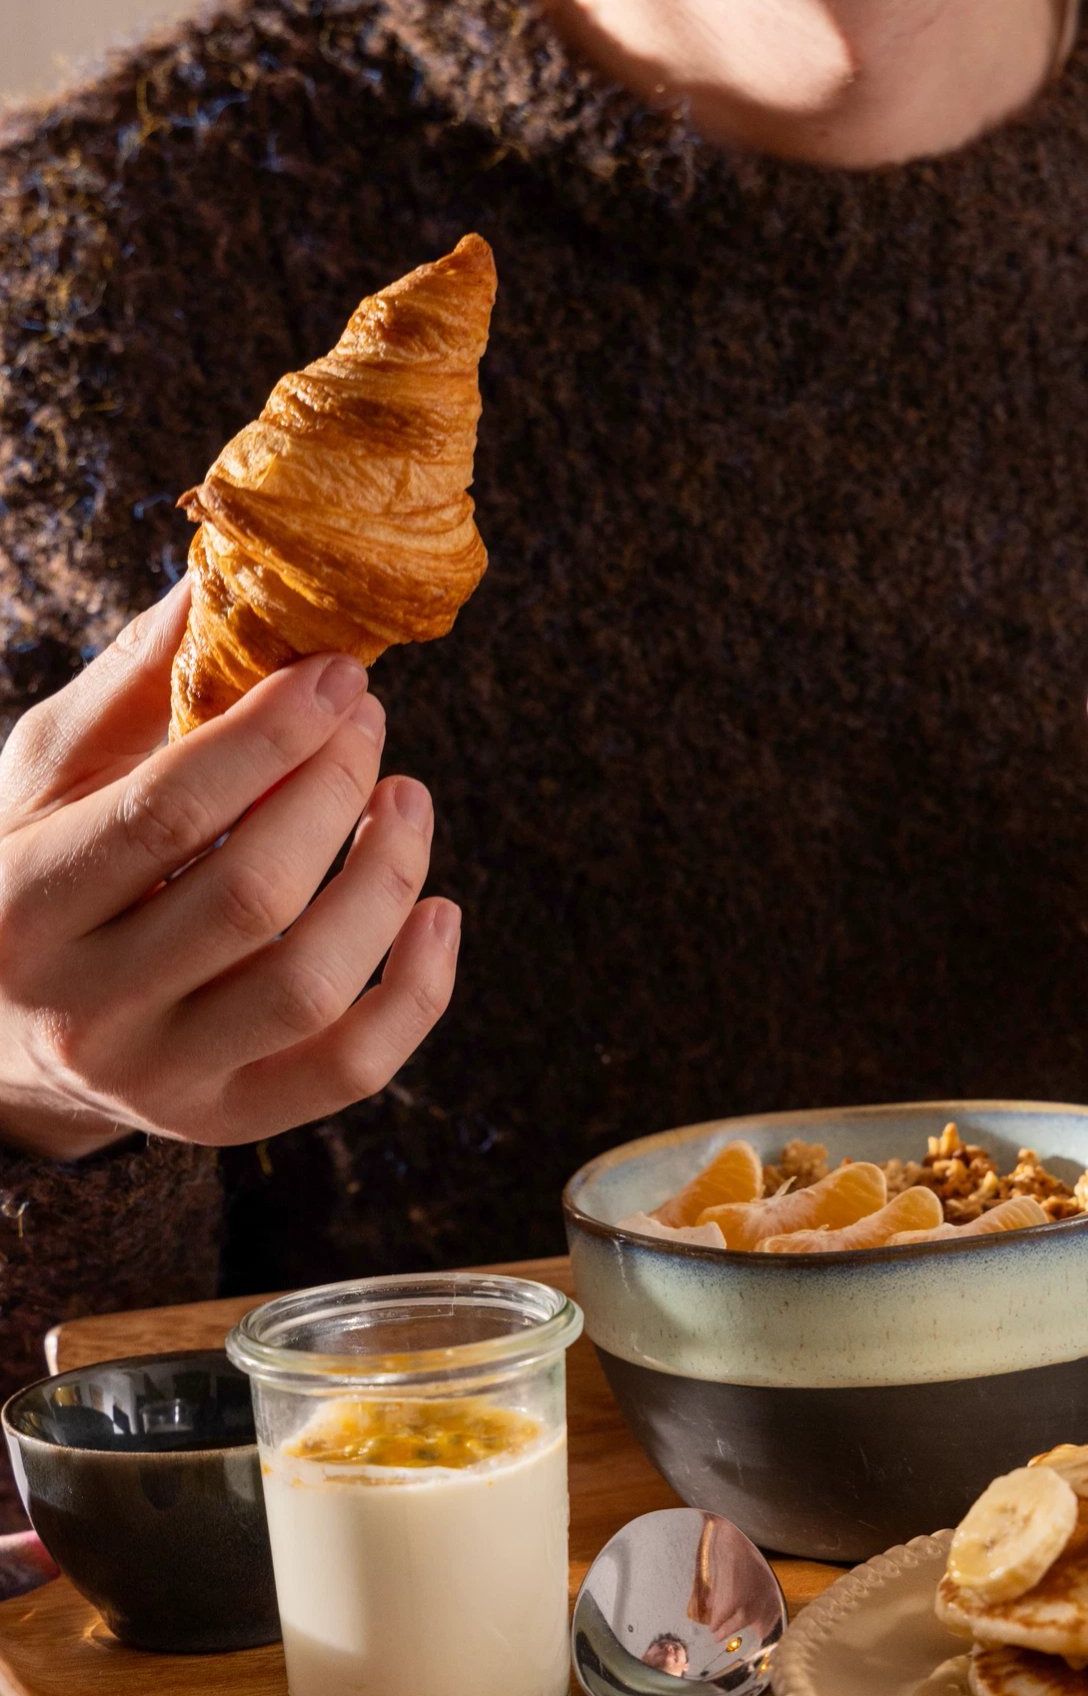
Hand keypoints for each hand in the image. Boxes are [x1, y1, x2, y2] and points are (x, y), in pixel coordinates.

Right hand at [0, 581, 460, 1158]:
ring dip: (387, 877)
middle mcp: (89, 1008)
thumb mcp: (50, 773)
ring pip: (312, 986)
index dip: (273, 733)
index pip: (173, 810)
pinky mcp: (230, 1121)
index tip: (338, 672)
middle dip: (335, 787)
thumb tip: (223, 575)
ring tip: (407, 797)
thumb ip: (135, 685)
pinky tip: (439, 909)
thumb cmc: (34, 873)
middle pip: (255, 894)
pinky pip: (354, 1067)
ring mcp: (163, 1080)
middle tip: (370, 721)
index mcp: (31, 902)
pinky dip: (421, 990)